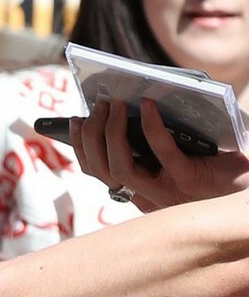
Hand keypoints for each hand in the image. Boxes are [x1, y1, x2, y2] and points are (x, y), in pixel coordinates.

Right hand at [69, 98, 248, 211]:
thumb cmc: (220, 159)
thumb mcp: (181, 149)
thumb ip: (154, 137)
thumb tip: (132, 101)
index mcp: (141, 189)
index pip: (97, 171)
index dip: (81, 146)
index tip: (76, 119)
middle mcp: (147, 196)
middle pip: (101, 170)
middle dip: (92, 135)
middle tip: (99, 105)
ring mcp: (166, 192)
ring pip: (120, 169)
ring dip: (112, 133)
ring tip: (117, 105)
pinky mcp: (190, 180)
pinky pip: (162, 153)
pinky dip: (151, 128)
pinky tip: (150, 106)